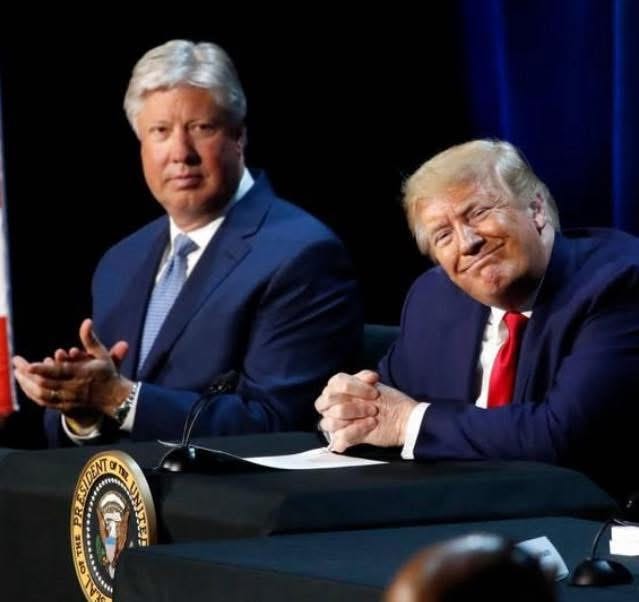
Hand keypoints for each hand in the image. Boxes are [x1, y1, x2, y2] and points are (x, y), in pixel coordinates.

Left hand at [13, 318, 131, 417]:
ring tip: (18, 373)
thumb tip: (87, 321)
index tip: (29, 365)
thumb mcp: (101, 354)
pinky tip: (25, 385)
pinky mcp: (64, 406)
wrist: (113, 398)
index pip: (59, 372)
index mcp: (82, 374)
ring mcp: (68, 398)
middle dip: (28, 374)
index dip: (43, 369)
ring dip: (27, 384)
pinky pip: (43, 401)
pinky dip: (32, 393)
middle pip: (45, 383)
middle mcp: (73, 388)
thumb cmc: (106, 373)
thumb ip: (90, 338)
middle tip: (17, 363)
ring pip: (41, 394)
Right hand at [315, 370, 417, 451]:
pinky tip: (370, 425)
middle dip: (353, 404)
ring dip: (354, 416)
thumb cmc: (387, 402)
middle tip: (373, 407)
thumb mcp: (376, 385)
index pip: (336, 383)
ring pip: (330, 420)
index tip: (374, 392)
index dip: (355, 387)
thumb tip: (369, 377)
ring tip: (373, 417)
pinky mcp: (343, 438)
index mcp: (338, 388)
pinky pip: (340, 436)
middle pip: (329, 400)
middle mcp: (333, 404)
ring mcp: (337, 421)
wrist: (402, 420)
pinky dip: (356, 430)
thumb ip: (366, 378)